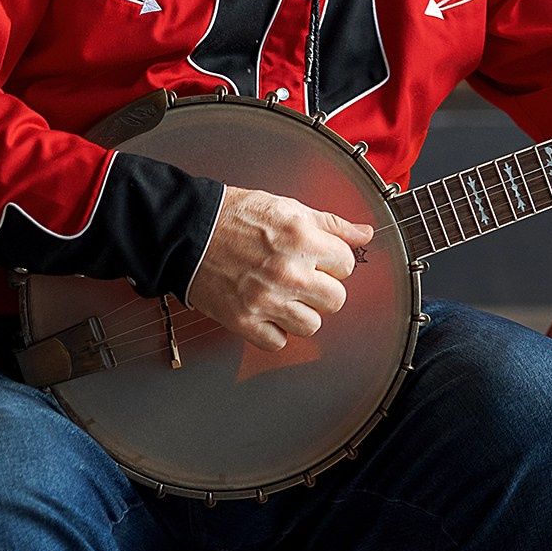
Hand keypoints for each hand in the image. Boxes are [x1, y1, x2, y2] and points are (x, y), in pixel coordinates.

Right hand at [186, 185, 373, 350]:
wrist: (187, 232)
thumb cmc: (235, 216)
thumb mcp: (288, 207)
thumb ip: (331, 224)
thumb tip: (364, 234)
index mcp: (301, 239)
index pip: (346, 264)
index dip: (333, 261)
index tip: (318, 259)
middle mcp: (288, 272)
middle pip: (336, 300)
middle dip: (322, 289)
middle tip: (302, 278)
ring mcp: (266, 300)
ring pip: (311, 326)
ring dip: (301, 313)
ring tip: (284, 296)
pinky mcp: (244, 321)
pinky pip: (278, 343)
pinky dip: (274, 330)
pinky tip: (266, 310)